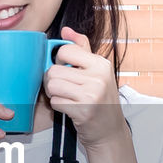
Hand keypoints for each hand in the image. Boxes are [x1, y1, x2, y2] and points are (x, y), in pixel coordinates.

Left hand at [43, 27, 128, 150]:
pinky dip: (57, 106)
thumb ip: (82, 49)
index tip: (65, 69)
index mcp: (101, 64)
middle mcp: (98, 77)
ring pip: (52, 85)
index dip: (59, 60)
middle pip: (54, 70)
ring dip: (53, 93)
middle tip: (64, 88)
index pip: (66, 50)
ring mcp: (91, 94)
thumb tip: (66, 31)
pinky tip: (69, 108)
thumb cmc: (101, 101)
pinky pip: (55, 102)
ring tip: (65, 97)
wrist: (110, 131)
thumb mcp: (97, 72)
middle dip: (53, 80)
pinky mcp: (83, 111)